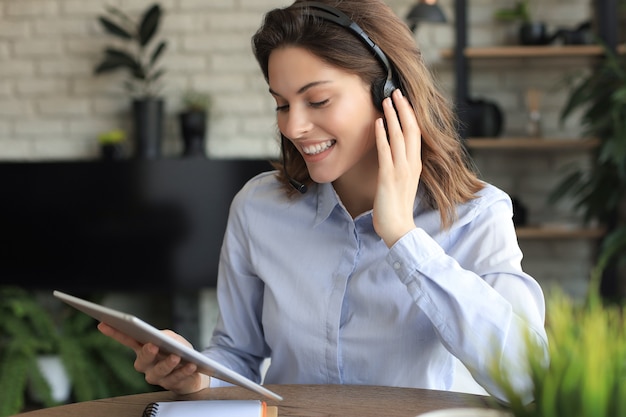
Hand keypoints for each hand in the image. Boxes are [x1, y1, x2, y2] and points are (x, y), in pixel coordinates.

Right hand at [97, 322, 209, 394]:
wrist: (196, 370)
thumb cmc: (179, 351)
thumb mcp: (174, 339)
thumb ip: (166, 336)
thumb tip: (159, 337)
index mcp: (143, 349)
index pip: (127, 340)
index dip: (114, 332)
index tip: (103, 323)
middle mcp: (147, 364)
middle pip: (142, 360)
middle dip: (147, 353)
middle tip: (153, 346)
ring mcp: (157, 376)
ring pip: (159, 372)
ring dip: (167, 364)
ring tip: (176, 357)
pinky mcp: (171, 384)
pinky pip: (176, 379)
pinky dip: (183, 371)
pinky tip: (190, 365)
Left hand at [373, 89, 421, 247]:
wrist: (399, 228)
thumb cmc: (397, 208)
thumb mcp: (402, 183)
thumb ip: (400, 167)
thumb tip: (394, 154)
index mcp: (416, 165)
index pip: (416, 134)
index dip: (410, 116)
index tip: (403, 101)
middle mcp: (411, 164)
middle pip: (411, 130)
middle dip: (403, 109)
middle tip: (396, 91)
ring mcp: (401, 170)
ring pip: (399, 136)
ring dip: (392, 117)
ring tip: (386, 100)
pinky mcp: (389, 177)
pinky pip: (386, 151)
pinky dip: (382, 135)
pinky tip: (377, 123)